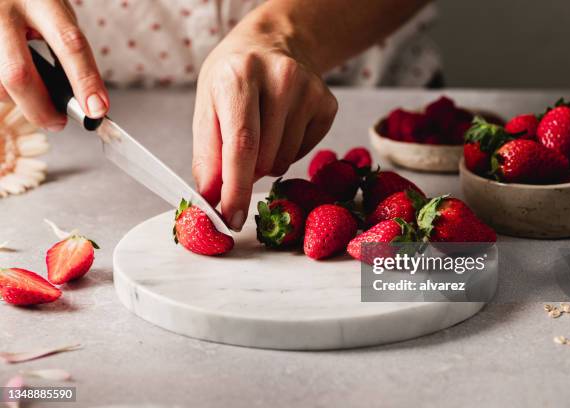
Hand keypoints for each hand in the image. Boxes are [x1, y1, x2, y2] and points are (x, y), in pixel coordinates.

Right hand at [0, 0, 107, 130]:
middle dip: (41, 109)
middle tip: (57, 122)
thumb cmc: (30, 4)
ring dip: (18, 101)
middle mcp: (3, 11)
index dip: (85, 81)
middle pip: (18, 74)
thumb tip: (82, 100)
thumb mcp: (54, 15)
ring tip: (32, 96)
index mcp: (39, 0)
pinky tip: (11, 85)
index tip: (96, 110)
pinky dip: (4, 93)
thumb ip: (66, 51)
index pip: (68, 43)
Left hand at [192, 13, 337, 231]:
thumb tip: (212, 200)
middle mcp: (280, 77)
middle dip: (246, 174)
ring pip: (284, 161)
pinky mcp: (328, 104)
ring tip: (261, 132)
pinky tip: (281, 126)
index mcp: (239, 75)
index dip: (236, 189)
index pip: (241, 145)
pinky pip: (303, 154)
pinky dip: (286, 153)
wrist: (272, 44)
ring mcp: (310, 90)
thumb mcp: (207, 107)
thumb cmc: (233, 79)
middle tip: (238, 156)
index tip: (231, 218)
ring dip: (266, 163)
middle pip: (264, 158)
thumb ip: (207, 155)